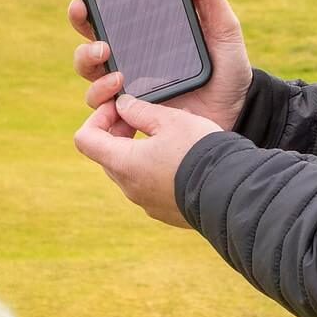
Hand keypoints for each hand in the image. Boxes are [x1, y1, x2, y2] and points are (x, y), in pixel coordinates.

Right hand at [67, 0, 252, 128]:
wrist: (237, 111)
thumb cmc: (227, 67)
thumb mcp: (223, 28)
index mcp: (143, 32)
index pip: (107, 12)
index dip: (88, 2)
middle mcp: (128, 57)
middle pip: (88, 41)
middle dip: (81, 33)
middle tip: (100, 38)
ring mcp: (126, 87)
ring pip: (89, 75)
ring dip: (90, 69)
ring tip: (115, 73)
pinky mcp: (131, 115)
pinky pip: (104, 111)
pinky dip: (103, 106)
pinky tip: (118, 103)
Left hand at [73, 88, 221, 226]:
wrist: (231, 191)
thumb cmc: (200, 151)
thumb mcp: (170, 120)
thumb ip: (140, 110)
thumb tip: (123, 105)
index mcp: (123, 162)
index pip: (85, 139)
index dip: (98, 118)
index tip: (119, 108)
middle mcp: (129, 187)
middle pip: (107, 155)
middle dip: (119, 132)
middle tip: (144, 118)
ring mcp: (145, 202)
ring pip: (129, 171)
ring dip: (138, 151)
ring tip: (167, 137)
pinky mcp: (163, 211)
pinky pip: (149, 186)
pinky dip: (155, 169)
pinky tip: (180, 159)